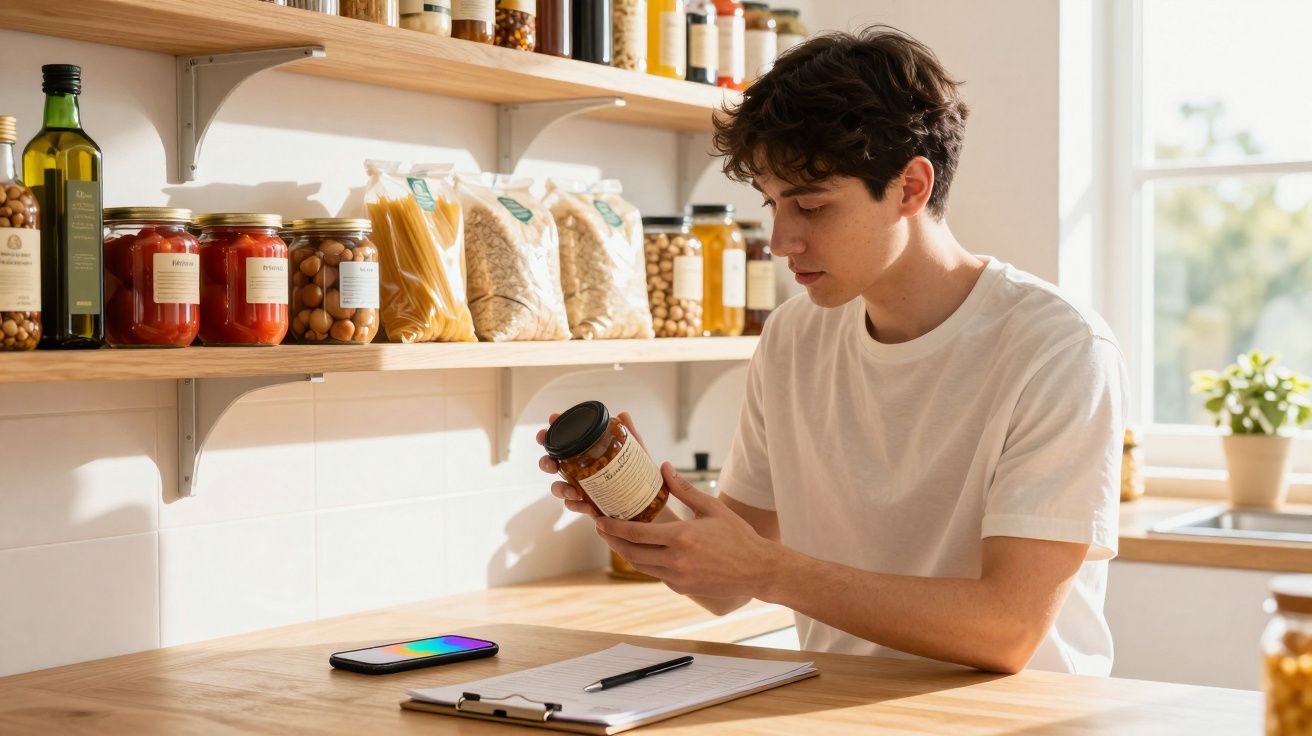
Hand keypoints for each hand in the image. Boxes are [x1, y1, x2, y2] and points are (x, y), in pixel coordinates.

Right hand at [536, 411, 647, 518]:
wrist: (643, 503)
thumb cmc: (635, 473)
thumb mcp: (635, 452)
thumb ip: (630, 435)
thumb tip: (623, 415)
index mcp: (585, 452)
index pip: (564, 440)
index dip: (553, 429)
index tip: (552, 419)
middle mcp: (577, 468)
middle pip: (552, 462)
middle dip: (545, 461)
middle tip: (550, 462)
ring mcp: (579, 487)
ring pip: (557, 486)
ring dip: (559, 488)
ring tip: (573, 492)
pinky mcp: (585, 504)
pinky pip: (572, 505)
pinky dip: (575, 505)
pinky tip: (585, 504)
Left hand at [594, 463, 780, 599]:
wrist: (757, 569)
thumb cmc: (737, 536)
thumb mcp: (712, 507)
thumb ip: (684, 489)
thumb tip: (664, 467)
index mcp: (681, 538)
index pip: (636, 534)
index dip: (613, 528)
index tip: (599, 520)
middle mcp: (676, 561)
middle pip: (631, 553)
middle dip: (612, 541)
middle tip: (601, 528)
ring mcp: (678, 578)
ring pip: (641, 566)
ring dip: (626, 553)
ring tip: (617, 539)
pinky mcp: (682, 588)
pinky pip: (656, 574)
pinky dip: (646, 563)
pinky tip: (644, 551)